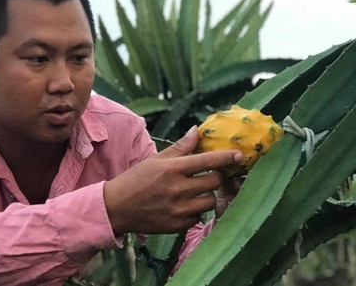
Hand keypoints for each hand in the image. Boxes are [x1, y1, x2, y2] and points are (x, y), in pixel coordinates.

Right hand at [103, 126, 242, 234]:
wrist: (116, 207)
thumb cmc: (136, 180)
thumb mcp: (156, 160)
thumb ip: (180, 147)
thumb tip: (197, 130)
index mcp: (172, 169)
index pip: (207, 161)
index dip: (226, 158)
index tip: (239, 155)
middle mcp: (177, 189)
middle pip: (215, 182)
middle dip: (216, 177)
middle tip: (210, 176)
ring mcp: (178, 209)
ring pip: (210, 201)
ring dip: (207, 195)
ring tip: (195, 192)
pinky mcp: (177, 225)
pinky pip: (199, 217)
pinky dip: (196, 211)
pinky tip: (184, 206)